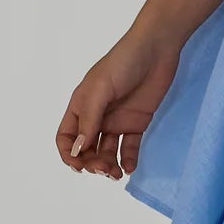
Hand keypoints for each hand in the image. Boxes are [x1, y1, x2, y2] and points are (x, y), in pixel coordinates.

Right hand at [57, 27, 182, 179]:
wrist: (157, 49)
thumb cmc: (123, 63)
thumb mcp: (100, 90)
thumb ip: (89, 120)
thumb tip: (77, 150)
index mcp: (80, 106)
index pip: (66, 138)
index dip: (69, 154)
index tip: (80, 165)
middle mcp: (96, 116)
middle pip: (86, 149)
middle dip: (91, 163)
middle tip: (105, 170)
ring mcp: (117, 120)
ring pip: (106, 151)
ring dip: (108, 165)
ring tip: (116, 174)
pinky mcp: (137, 122)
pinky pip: (129, 147)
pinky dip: (127, 159)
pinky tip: (129, 168)